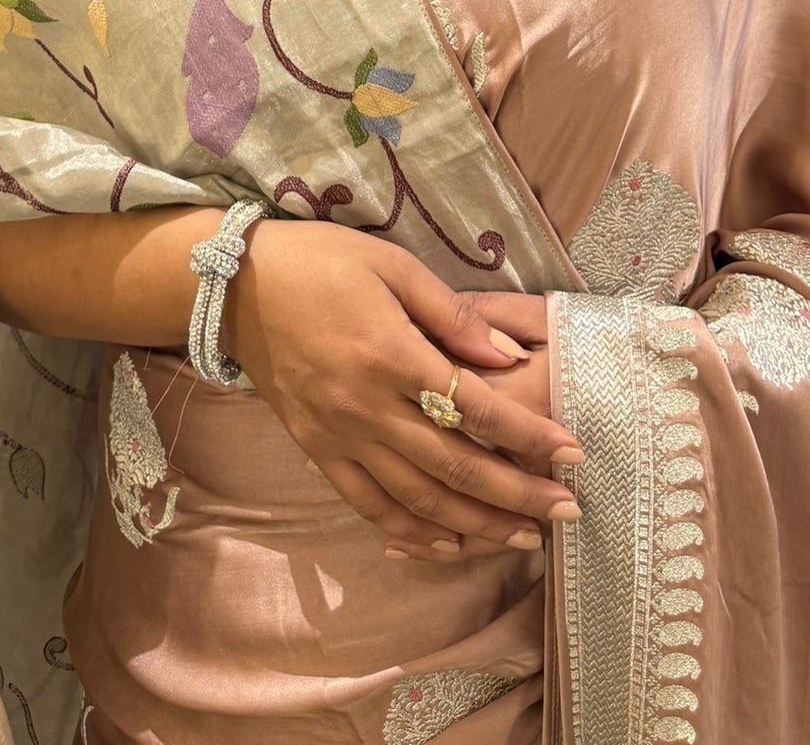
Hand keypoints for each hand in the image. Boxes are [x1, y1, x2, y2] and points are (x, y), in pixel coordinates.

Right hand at [224, 220, 581, 563]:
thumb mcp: (393, 265)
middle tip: (567, 512)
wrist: (236, 285)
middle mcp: (367, 406)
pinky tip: (448, 547)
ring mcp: (340, 436)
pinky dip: (411, 534)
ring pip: (418, 498)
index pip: (475, 407)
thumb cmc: (322, 262)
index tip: (573, 453)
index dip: (529, 435)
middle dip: (517, 495)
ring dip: (475, 525)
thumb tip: (510, 358)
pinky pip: (369, 505)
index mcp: (391, 354)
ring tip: (524, 538)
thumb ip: (454, 315)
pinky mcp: (318, 450)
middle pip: (455, 466)